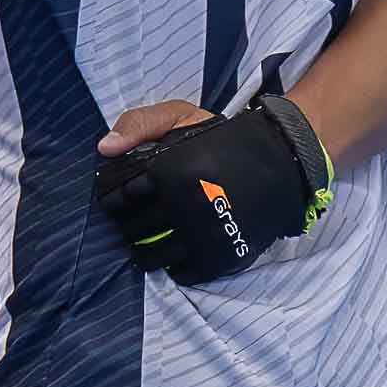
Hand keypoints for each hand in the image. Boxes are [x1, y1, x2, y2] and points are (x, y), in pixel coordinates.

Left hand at [94, 89, 331, 285]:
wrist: (283, 157)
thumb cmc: (224, 139)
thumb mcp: (181, 115)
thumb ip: (138, 124)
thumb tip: (103, 149)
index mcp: (169, 170)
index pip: (119, 197)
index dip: (114, 200)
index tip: (117, 202)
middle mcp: (185, 204)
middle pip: (133, 228)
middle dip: (128, 226)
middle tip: (132, 223)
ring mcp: (204, 232)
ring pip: (153, 255)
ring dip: (144, 251)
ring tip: (147, 242)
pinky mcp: (222, 254)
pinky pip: (183, 272)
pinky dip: (174, 267)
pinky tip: (175, 254)